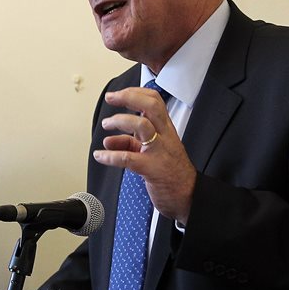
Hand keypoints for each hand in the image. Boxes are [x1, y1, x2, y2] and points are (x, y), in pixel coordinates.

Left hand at [94, 86, 196, 224]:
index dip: (135, 92)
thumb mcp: (152, 152)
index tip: (118, 94)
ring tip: (106, 124)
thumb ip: (130, 143)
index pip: (155, 101)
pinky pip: (128, 158)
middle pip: (151, 106)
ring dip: (119, 121)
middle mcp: (164, 136)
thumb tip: (109, 141)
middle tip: (111, 98)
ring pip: (142, 125)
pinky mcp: (152, 169)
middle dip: (129, 97)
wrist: (188, 197)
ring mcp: (159, 152)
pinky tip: (100, 156)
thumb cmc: (171, 174)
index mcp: (166, 130)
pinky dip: (110, 156)